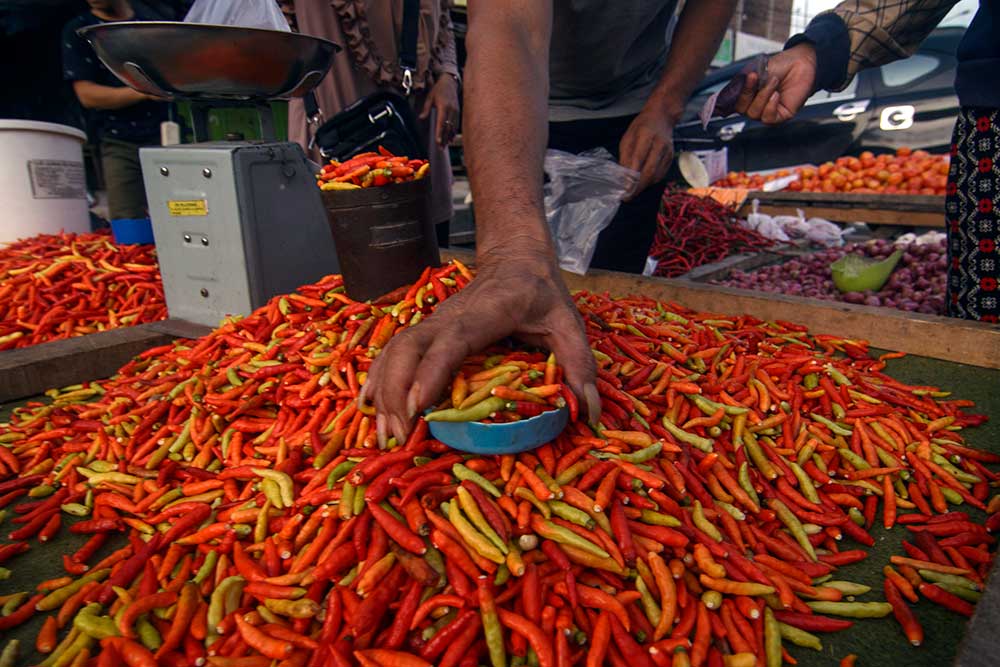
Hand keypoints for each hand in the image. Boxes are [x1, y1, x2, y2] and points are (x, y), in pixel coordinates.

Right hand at [362, 247, 599, 445]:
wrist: (515, 258)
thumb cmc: (541, 293)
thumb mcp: (568, 324)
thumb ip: (580, 365)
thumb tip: (588, 413)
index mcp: (485, 313)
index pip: (452, 341)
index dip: (432, 372)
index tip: (419, 406)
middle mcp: (449, 318)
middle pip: (409, 349)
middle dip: (397, 392)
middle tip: (399, 437)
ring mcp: (432, 323)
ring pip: (394, 352)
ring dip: (383, 392)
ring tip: (384, 434)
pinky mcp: (425, 331)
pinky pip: (392, 354)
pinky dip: (377, 380)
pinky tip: (368, 408)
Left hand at [420, 74, 459, 145]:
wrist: (449, 82)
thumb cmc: (438, 90)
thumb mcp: (429, 97)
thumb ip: (426, 109)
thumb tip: (421, 118)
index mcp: (444, 106)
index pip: (441, 122)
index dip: (439, 133)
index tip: (437, 141)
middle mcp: (451, 110)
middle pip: (448, 127)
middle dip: (444, 138)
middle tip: (440, 148)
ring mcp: (456, 111)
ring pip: (452, 127)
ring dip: (449, 137)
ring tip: (444, 146)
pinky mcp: (458, 112)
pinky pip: (456, 124)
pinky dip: (453, 132)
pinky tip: (450, 138)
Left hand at [619, 105, 675, 200]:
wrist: (662, 117)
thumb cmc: (641, 127)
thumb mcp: (628, 137)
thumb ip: (625, 156)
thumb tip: (623, 176)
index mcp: (646, 135)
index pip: (638, 159)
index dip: (631, 176)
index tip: (623, 188)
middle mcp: (660, 144)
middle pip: (649, 170)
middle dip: (638, 187)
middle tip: (627, 197)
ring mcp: (668, 151)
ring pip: (656, 175)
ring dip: (644, 186)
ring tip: (633, 192)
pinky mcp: (671, 158)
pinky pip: (661, 174)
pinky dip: (651, 182)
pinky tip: (643, 184)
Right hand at [734, 43, 816, 123]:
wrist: (801, 63)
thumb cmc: (780, 66)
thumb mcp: (755, 71)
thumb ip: (741, 83)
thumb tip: (728, 94)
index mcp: (747, 95)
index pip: (732, 103)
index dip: (729, 99)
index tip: (733, 88)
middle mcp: (755, 105)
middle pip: (741, 110)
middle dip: (747, 93)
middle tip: (755, 77)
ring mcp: (767, 111)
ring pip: (754, 113)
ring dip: (763, 96)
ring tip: (773, 81)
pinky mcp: (780, 116)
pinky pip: (768, 118)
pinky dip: (770, 105)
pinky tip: (777, 95)